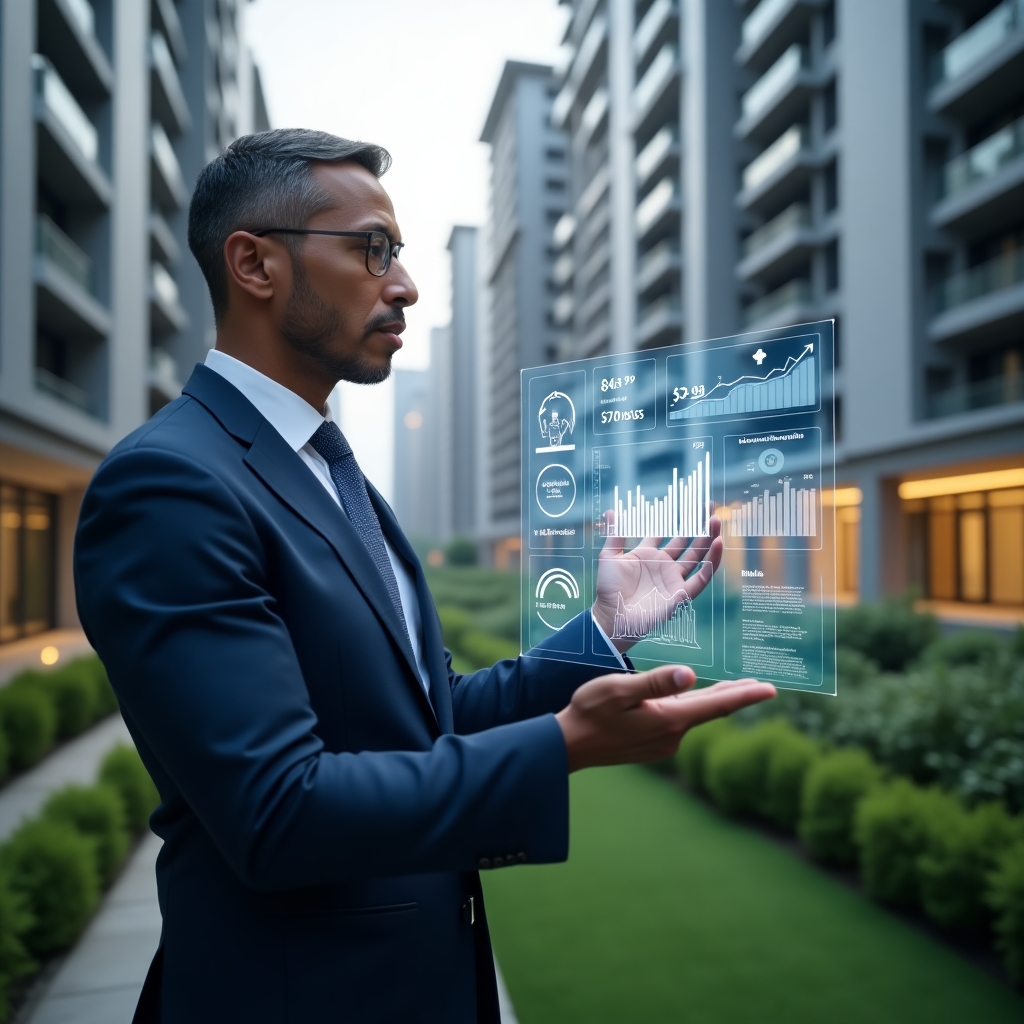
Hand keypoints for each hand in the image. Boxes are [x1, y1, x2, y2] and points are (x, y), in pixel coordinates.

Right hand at [556, 665, 774, 771]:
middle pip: (710, 710)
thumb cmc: (590, 711)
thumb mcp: (619, 688)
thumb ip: (655, 681)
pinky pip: (678, 722)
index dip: (745, 695)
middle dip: (735, 696)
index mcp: (669, 719)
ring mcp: (663, 744)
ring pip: (693, 715)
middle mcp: (672, 736)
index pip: (716, 704)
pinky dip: (689, 708)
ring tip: (733, 688)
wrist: (569, 745)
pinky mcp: (653, 746)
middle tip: (763, 687)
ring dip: (710, 700)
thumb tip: (690, 675)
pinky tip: (690, 700)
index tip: (772, 690)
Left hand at [592, 515, 723, 652]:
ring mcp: (673, 579)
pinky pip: (701, 578)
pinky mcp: (681, 594)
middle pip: (686, 542)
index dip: (673, 519)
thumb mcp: (609, 557)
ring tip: (716, 520)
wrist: (613, 617)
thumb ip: (615, 534)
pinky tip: (718, 545)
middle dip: (698, 525)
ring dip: (708, 539)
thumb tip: (611, 511)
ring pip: (697, 556)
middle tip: (709, 507)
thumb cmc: (608, 589)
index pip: (664, 533)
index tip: (685, 503)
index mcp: (647, 555)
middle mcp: (663, 566)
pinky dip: (711, 563)